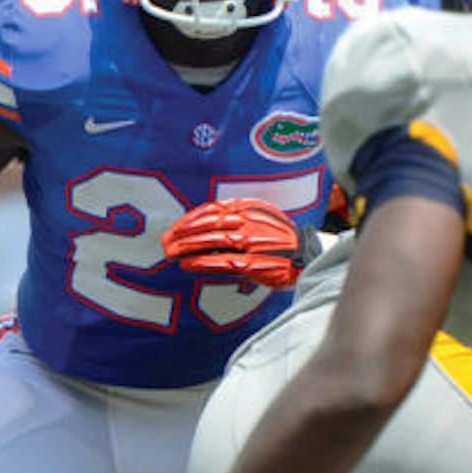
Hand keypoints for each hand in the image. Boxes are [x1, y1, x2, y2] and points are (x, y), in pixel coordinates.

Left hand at [162, 198, 308, 288]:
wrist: (306, 255)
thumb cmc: (278, 239)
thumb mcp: (259, 216)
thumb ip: (235, 215)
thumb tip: (204, 223)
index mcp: (248, 208)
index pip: (211, 209)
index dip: (189, 219)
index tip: (173, 229)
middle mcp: (249, 221)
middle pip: (208, 224)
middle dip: (183, 233)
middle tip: (165, 242)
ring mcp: (253, 241)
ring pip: (213, 240)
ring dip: (188, 247)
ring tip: (171, 253)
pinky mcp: (255, 262)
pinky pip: (224, 261)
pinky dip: (204, 262)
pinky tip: (188, 264)